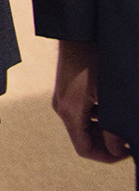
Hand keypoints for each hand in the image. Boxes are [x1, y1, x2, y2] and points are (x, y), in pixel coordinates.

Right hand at [53, 39, 130, 162]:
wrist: (78, 33)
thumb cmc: (93, 61)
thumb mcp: (108, 98)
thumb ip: (112, 128)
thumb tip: (118, 150)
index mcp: (69, 112)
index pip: (85, 150)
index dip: (107, 157)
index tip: (127, 152)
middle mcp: (62, 108)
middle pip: (84, 139)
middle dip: (108, 143)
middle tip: (129, 138)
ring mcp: (63, 98)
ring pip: (85, 126)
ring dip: (105, 130)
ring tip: (123, 122)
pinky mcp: (67, 91)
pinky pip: (83, 113)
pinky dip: (99, 117)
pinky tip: (113, 107)